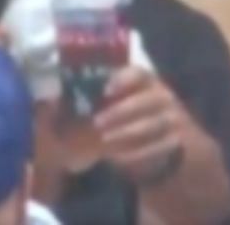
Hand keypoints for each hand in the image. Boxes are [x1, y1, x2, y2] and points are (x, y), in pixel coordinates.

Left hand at [94, 67, 188, 187]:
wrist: (149, 139)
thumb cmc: (116, 112)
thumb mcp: (102, 102)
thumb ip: (82, 98)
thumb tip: (54, 98)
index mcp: (143, 79)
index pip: (138, 72)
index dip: (123, 79)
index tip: (106, 91)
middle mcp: (161, 95)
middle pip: (146, 100)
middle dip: (121, 111)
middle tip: (97, 122)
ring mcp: (172, 118)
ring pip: (153, 124)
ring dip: (127, 132)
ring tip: (105, 139)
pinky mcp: (175, 141)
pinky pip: (158, 147)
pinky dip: (136, 152)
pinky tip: (116, 156)